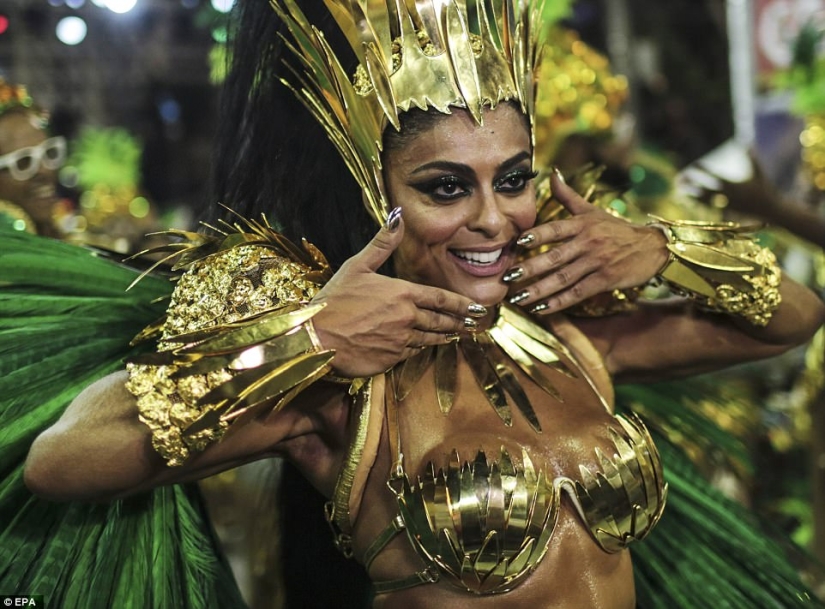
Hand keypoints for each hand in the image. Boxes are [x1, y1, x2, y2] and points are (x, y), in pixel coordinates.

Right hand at [311, 210, 485, 376]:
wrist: (316, 337)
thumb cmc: (334, 300)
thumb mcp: (357, 266)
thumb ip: (382, 243)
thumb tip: (397, 216)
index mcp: (402, 294)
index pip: (441, 299)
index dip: (462, 305)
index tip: (477, 309)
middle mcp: (407, 318)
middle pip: (441, 321)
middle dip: (459, 323)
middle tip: (474, 325)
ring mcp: (400, 341)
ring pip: (429, 339)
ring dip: (444, 337)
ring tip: (455, 336)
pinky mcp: (391, 360)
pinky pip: (411, 354)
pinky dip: (418, 349)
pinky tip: (422, 347)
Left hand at [505, 171, 667, 314]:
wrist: (653, 246)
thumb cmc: (617, 229)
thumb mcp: (593, 211)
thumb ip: (568, 196)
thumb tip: (552, 174)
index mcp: (582, 224)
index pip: (555, 229)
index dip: (537, 235)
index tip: (517, 243)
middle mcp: (588, 242)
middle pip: (555, 257)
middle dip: (530, 268)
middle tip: (508, 277)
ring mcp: (597, 262)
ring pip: (563, 278)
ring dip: (539, 289)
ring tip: (518, 298)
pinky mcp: (605, 280)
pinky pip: (577, 293)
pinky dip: (558, 302)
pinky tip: (541, 309)